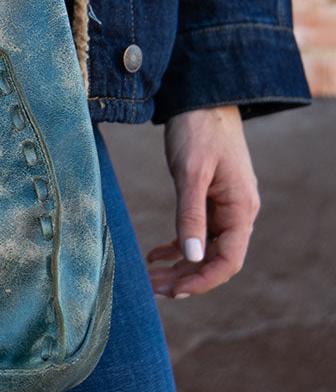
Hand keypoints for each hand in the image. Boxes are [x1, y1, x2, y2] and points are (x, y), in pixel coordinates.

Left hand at [145, 105, 260, 298]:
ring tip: (149, 278)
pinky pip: (196, 233)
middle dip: (185, 278)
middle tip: (151, 288)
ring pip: (203, 249)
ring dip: (179, 266)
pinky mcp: (209, 199)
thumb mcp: (190, 174)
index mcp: (241, 210)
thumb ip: (190, 215)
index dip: (202, 281)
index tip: (173, 292)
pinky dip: (176, 246)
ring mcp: (224, 207)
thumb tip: (190, 257)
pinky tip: (154, 255)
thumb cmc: (198, 132)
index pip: (228, 261)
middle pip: (215, 260)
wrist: (202, 99)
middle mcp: (237, 213)